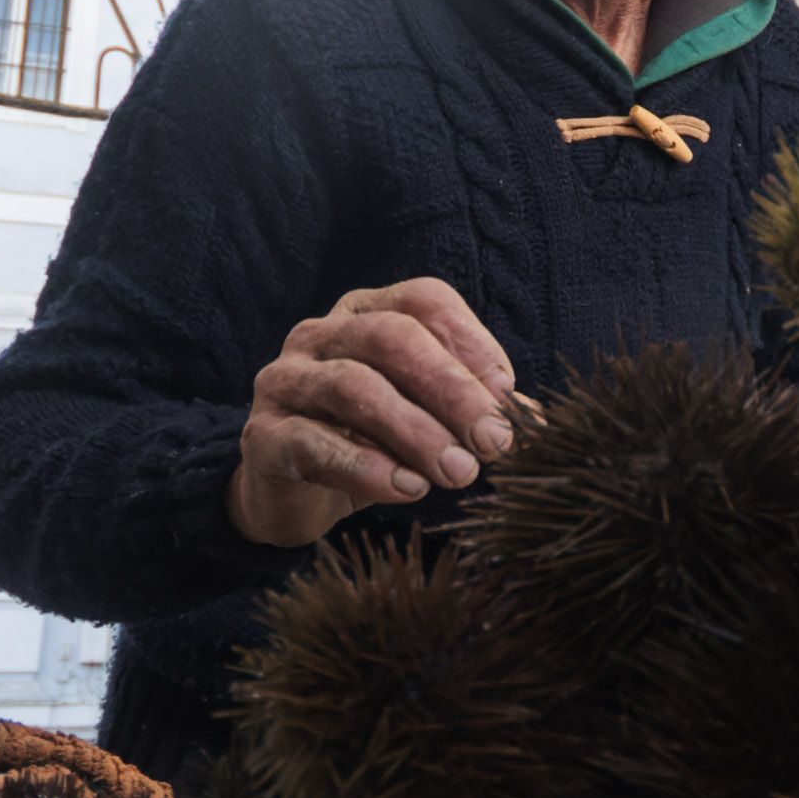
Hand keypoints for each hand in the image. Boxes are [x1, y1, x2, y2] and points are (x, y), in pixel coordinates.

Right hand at [226, 277, 518, 548]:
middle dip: (452, 389)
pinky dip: (366, 466)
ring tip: (460, 473)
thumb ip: (473, 412)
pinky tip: (407, 489)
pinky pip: (314, 443)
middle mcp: (321, 333)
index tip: (508, 393)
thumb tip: (535, 422)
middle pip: (392, 338)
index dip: (472, 341)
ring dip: (416, 431)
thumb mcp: (427, 420)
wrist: (290, 496)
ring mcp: (286, 380)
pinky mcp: (263, 436)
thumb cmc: (370, 443)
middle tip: (494, 442)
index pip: (424, 302)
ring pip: (353, 387)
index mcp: (367, 313)